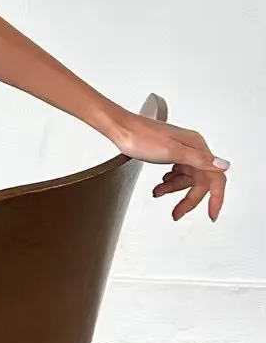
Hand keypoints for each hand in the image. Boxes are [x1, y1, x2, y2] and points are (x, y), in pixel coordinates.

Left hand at [106, 112, 229, 221]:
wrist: (119, 128)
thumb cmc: (140, 137)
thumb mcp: (171, 151)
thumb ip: (198, 160)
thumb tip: (224, 165)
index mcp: (196, 146)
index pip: (215, 177)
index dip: (216, 198)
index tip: (211, 214)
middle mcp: (192, 147)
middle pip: (200, 181)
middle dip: (188, 199)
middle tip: (177, 213)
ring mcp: (180, 149)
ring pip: (186, 178)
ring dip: (174, 190)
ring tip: (159, 194)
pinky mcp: (169, 152)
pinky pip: (176, 173)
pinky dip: (169, 182)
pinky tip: (160, 186)